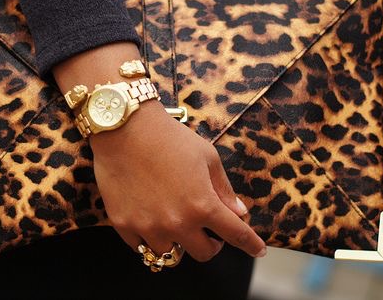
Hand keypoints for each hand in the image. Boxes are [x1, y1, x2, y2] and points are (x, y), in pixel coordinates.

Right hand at [52, 41, 265, 261]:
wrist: (124, 128)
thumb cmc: (168, 138)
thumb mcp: (207, 156)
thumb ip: (223, 188)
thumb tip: (238, 211)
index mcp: (203, 205)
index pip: (235, 234)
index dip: (251, 244)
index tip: (258, 250)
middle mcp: (177, 222)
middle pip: (203, 253)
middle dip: (211, 244)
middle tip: (208, 231)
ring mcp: (148, 226)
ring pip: (170, 255)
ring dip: (178, 242)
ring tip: (175, 224)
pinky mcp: (124, 225)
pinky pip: (141, 248)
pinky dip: (150, 239)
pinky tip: (152, 222)